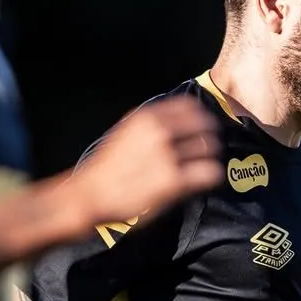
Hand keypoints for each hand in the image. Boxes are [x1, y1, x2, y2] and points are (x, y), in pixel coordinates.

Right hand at [72, 96, 222, 225]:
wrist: (89, 195)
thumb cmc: (105, 167)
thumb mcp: (124, 132)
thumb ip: (148, 125)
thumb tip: (173, 122)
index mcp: (147, 117)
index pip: (189, 105)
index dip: (201, 115)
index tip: (203, 125)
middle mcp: (159, 132)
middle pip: (204, 125)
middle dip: (210, 136)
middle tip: (210, 146)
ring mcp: (167, 156)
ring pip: (209, 148)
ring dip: (211, 156)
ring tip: (206, 164)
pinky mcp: (172, 181)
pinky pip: (208, 172)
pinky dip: (211, 175)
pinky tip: (206, 179)